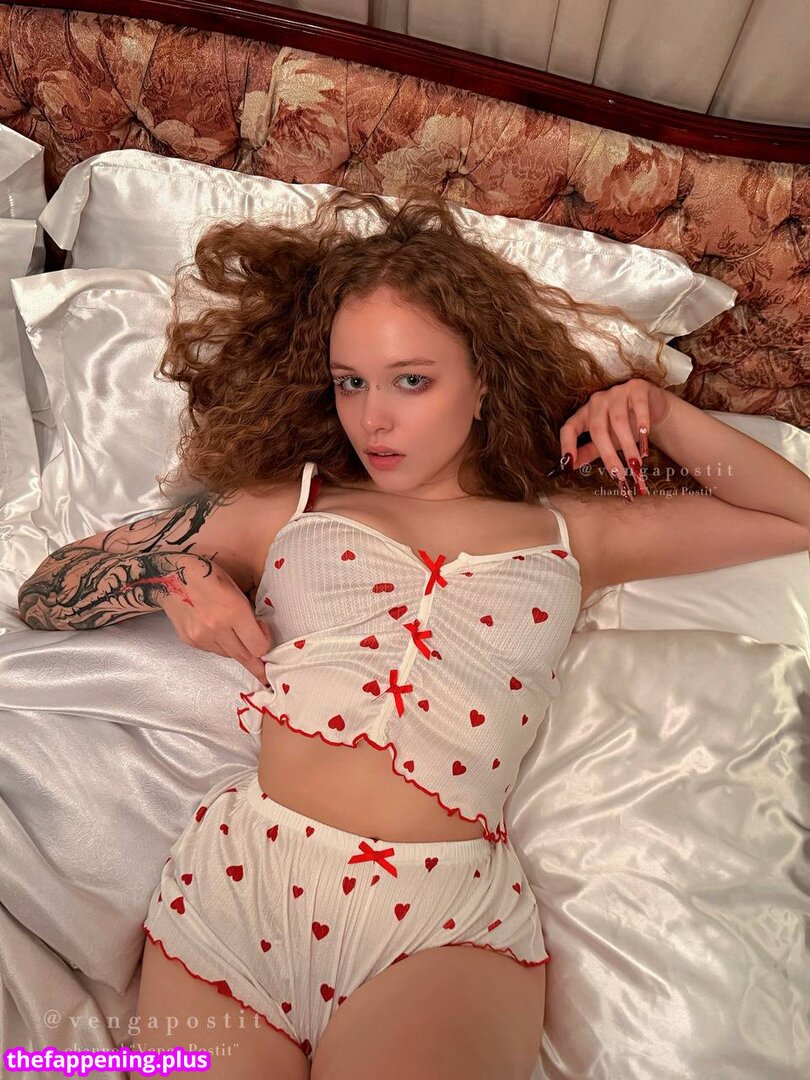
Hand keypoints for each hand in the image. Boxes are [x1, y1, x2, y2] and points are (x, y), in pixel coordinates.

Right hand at [157, 556, 272, 684]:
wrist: (169, 577)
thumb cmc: (207, 574)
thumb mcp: (235, 587)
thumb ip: (249, 613)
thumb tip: (261, 635)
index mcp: (233, 610)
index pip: (258, 646)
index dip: (266, 647)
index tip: (267, 642)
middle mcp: (217, 628)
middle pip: (244, 657)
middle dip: (257, 666)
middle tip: (266, 675)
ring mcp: (201, 637)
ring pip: (229, 655)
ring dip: (238, 651)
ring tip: (240, 641)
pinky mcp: (190, 641)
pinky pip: (213, 651)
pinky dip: (221, 646)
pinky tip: (219, 633)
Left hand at [557, 379, 672, 499]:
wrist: (652, 409)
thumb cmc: (625, 426)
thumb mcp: (606, 440)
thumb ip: (588, 451)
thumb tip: (571, 467)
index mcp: (584, 414)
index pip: (569, 428)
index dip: (567, 445)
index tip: (569, 465)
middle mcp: (597, 402)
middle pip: (598, 429)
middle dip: (608, 454)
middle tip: (619, 474)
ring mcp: (616, 393)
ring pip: (619, 421)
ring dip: (628, 444)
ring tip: (636, 463)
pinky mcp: (636, 387)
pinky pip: (639, 406)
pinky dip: (642, 422)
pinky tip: (645, 435)